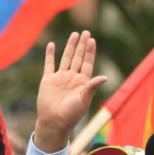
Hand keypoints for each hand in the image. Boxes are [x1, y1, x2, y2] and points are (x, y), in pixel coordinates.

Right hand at [33, 31, 107, 152]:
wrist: (54, 122)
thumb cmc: (71, 114)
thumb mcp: (84, 99)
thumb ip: (92, 86)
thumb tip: (105, 77)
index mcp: (83, 82)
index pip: (88, 63)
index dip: (90, 51)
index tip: (92, 40)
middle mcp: (72, 78)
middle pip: (79, 57)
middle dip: (82, 45)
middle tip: (86, 32)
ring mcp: (60, 78)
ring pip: (66, 58)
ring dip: (70, 46)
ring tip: (74, 34)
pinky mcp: (48, 80)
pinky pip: (49, 64)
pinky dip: (50, 55)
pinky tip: (52, 45)